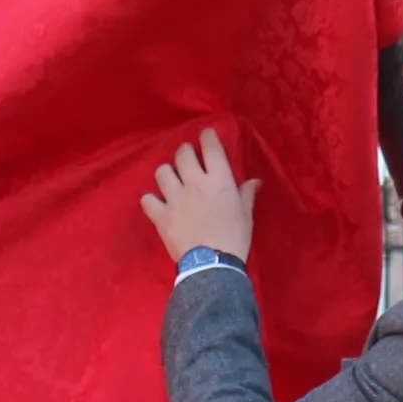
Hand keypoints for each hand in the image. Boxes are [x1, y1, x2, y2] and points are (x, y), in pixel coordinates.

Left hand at [141, 129, 257, 262]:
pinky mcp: (160, 215)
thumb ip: (247, 194)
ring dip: (166, 174)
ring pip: (162, 172)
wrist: (213, 266)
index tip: (205, 136)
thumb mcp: (246, 214)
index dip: (207, 136)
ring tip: (171, 181)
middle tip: (187, 159)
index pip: (210, 146)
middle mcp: (195, 183)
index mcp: (219, 180)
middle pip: (182, 154)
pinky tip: (157, 204)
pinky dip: (151, 200)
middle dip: (184, 153)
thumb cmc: (234, 239)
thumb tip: (255, 181)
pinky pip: (147, 199)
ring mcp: (175, 198)